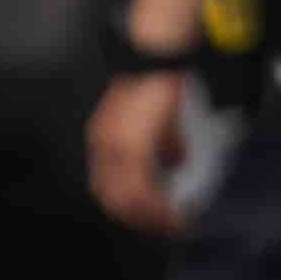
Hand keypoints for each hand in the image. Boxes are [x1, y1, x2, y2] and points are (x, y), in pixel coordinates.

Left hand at [86, 70, 193, 234]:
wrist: (159, 51)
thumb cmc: (159, 78)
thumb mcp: (160, 118)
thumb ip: (165, 143)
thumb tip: (176, 161)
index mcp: (107, 139)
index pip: (111, 186)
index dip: (132, 208)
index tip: (156, 218)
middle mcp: (104, 146)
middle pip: (114, 200)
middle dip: (142, 219)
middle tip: (168, 227)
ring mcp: (115, 146)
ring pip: (126, 200)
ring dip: (152, 217)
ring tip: (174, 222)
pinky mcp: (132, 144)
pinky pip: (141, 188)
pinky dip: (158, 205)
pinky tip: (173, 209)